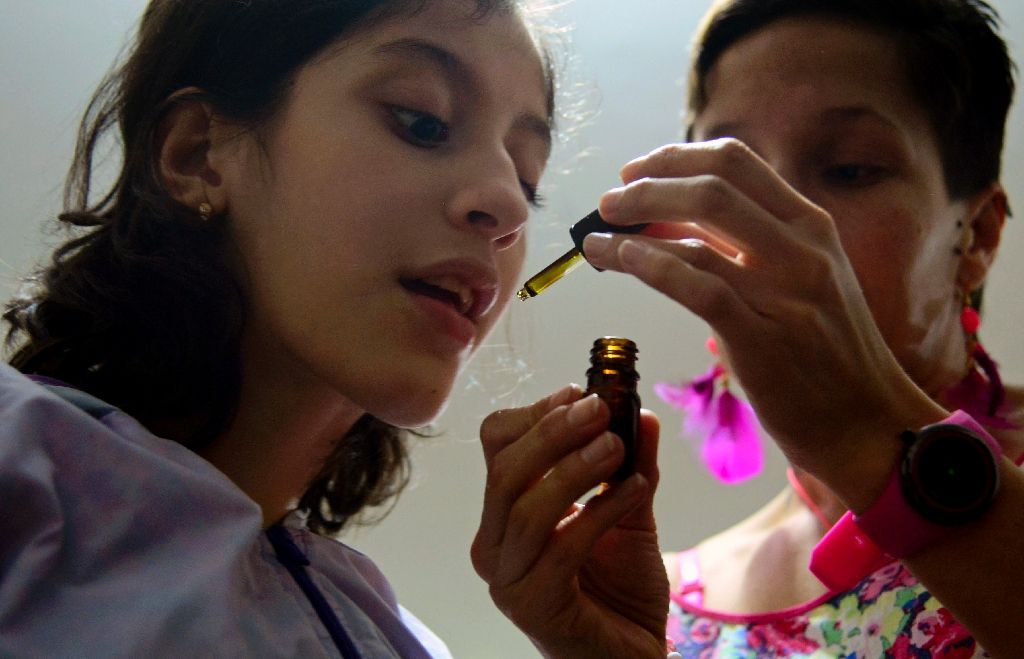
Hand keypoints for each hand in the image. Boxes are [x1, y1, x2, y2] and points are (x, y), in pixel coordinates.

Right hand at [472, 385, 668, 658]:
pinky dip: (600, 512)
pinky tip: (635, 492)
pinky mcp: (532, 606)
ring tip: (618, 447)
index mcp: (504, 513)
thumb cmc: (620, 589)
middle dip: (553, 432)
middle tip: (600, 408)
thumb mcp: (630, 513)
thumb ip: (632, 465)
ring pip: (525, 507)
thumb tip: (642, 412)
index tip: (580, 392)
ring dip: (574, 468)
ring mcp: (507, 578)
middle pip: (504, 470)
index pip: (497, 446)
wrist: (631, 656)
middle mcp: (494, 543)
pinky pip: (561, 547)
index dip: (536, 413)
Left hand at [583, 139, 943, 499]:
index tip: (637, 170)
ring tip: (595, 239)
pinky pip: (698, 287)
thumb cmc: (825, 352)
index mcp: (810, 225)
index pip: (736, 162)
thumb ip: (747, 245)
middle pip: (711, 186)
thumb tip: (671, 218)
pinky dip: (652, 266)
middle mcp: (802, 249)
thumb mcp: (801, 281)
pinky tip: (622, 260)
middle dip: (648, 185)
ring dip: (633, 230)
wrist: (867, 423)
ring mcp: (785, 292)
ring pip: (698, 235)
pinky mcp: (762, 337)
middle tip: (609, 203)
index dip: (675, 158)